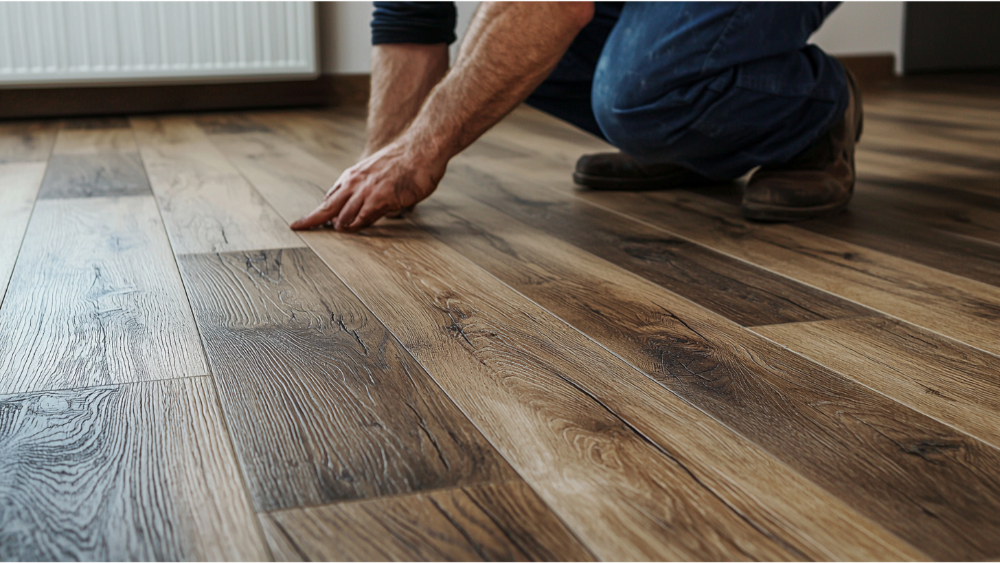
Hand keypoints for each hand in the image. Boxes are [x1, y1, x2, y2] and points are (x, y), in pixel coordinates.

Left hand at [290, 140, 444, 231]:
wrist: (421, 148)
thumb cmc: (404, 161)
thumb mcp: (375, 171)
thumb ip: (364, 186)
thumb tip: (360, 204)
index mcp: (351, 176)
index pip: (328, 200)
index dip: (314, 215)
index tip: (299, 224)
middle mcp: (354, 183)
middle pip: (327, 209)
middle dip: (313, 221)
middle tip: (300, 229)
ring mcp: (366, 192)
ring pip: (343, 218)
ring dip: (343, 227)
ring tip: (345, 231)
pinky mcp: (381, 199)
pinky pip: (363, 220)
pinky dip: (360, 226)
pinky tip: (361, 228)